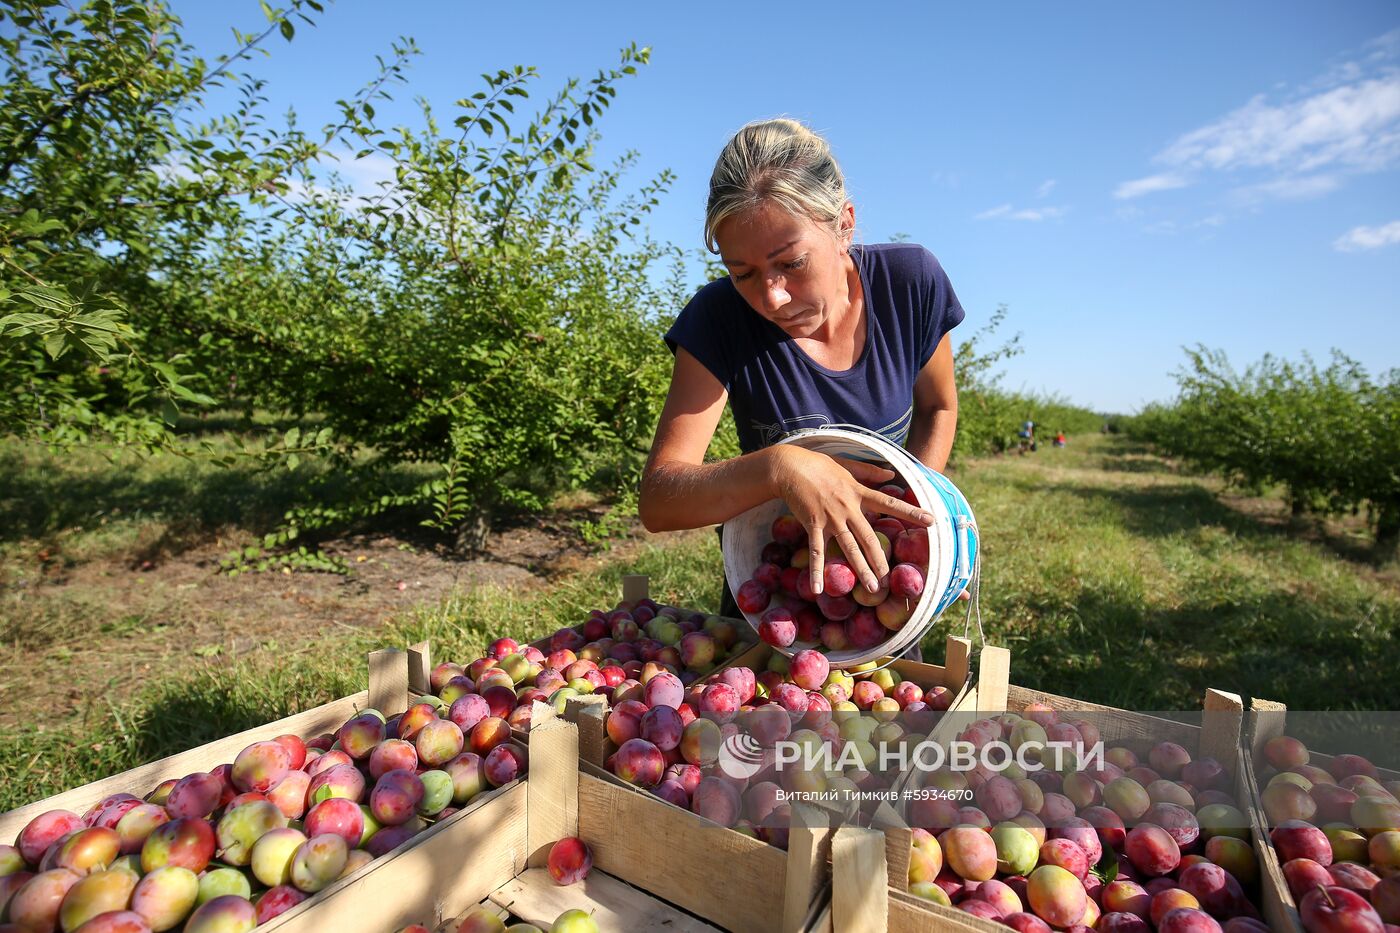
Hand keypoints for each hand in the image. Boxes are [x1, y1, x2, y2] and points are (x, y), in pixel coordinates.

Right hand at [768, 445, 934, 597]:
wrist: (790, 467)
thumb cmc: (818, 465)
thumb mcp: (847, 464)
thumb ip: (869, 470)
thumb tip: (890, 474)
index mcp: (858, 492)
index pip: (889, 504)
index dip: (911, 512)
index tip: (931, 521)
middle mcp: (848, 508)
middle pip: (868, 537)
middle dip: (881, 559)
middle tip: (890, 578)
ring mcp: (830, 518)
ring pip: (848, 548)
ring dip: (860, 569)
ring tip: (871, 588)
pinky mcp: (813, 524)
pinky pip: (816, 551)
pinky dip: (817, 571)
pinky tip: (818, 590)